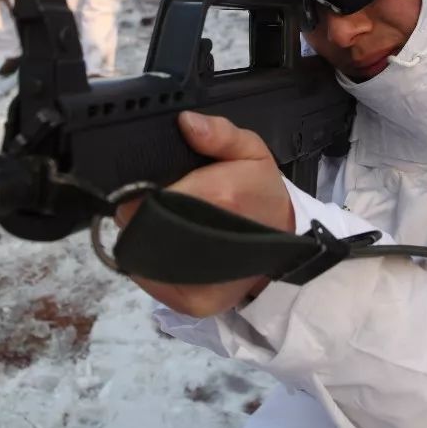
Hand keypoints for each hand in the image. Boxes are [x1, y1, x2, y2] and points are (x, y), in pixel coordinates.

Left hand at [115, 111, 294, 317]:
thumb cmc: (264, 195)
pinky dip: (149, 262)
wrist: (288, 244)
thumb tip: (186, 122)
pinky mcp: (191, 304)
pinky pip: (151, 281)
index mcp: (218, 197)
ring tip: (159, 223)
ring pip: (141, 256)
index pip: (152, 194)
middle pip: (141, 226)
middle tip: (149, 201)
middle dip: (138, 212)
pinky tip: (163, 246)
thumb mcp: (253, 151)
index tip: (142, 183)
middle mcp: (204, 244)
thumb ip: (220, 133)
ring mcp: (195, 282)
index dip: (138, 188)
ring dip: (142, 237)